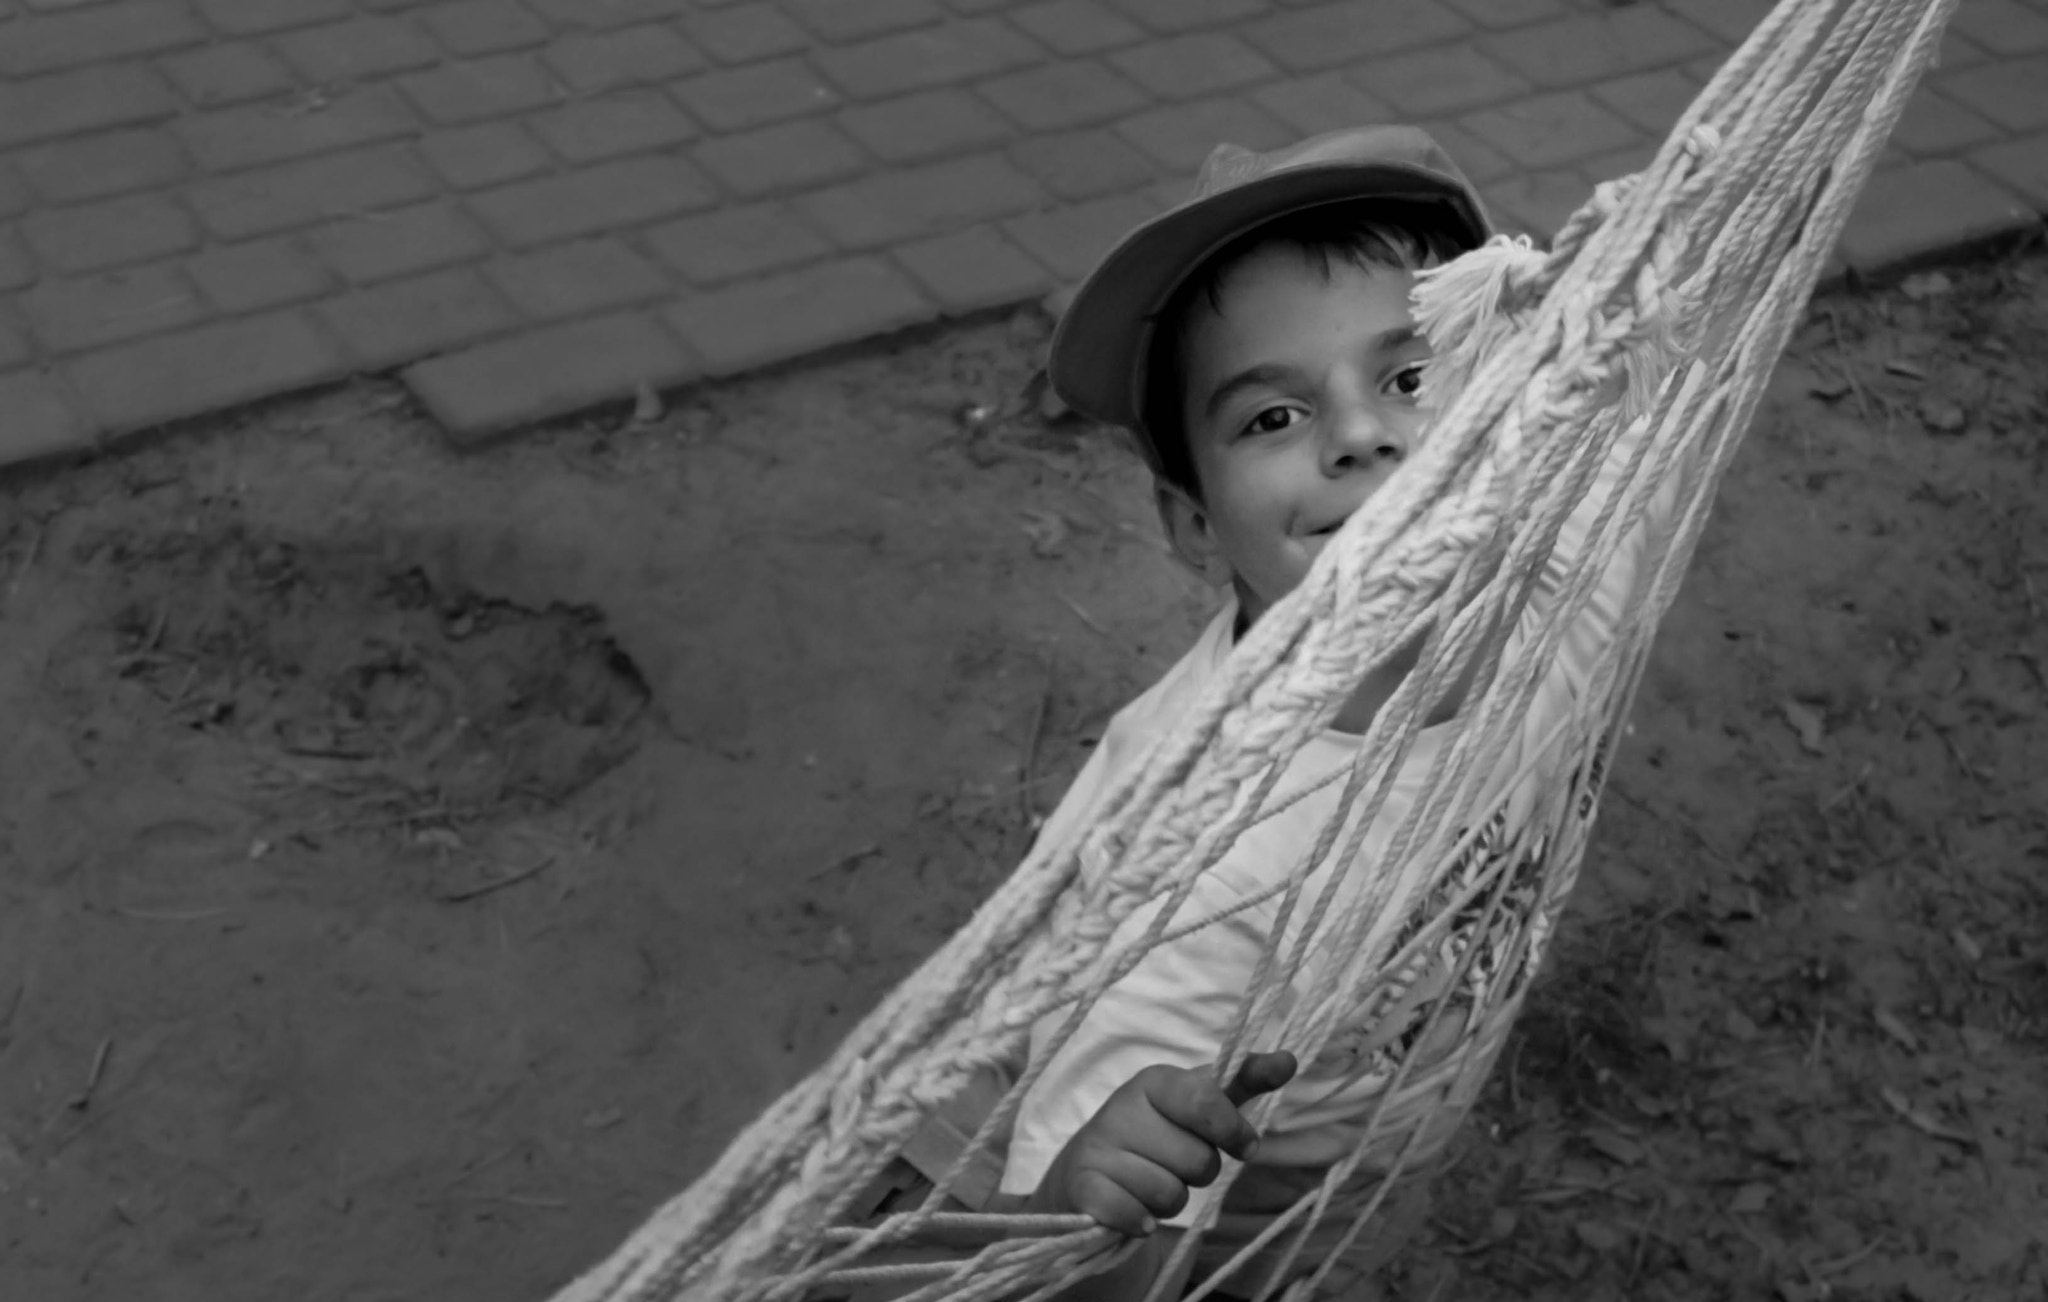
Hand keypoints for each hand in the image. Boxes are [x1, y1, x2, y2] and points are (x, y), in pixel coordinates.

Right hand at [1029, 1051, 1296, 1234]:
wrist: (1088, 1174)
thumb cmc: (1156, 1135)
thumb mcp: (1197, 1104)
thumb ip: (1242, 1081)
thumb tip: (1289, 1058)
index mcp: (1155, 1081)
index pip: (1205, 1100)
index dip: (1232, 1130)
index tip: (1246, 1146)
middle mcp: (1122, 1106)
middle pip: (1198, 1160)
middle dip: (1196, 1172)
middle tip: (1175, 1163)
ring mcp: (1099, 1146)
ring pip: (1170, 1194)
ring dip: (1169, 1199)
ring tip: (1149, 1184)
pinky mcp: (1082, 1186)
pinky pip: (1132, 1213)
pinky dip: (1140, 1221)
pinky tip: (1135, 1214)